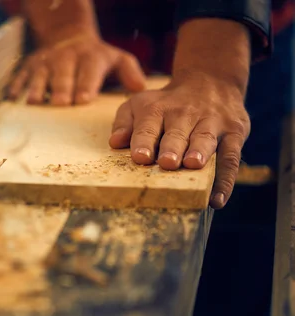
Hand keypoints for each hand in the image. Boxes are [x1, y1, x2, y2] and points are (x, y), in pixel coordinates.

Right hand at [8, 35, 146, 105]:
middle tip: (60, 103)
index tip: (82, 99)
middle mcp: (65, 59)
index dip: (85, 84)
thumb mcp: (116, 58)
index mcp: (89, 57)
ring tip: (35, 102)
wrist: (67, 36)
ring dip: (37, 88)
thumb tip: (140, 88)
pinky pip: (20, 76)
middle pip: (63, 75)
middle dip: (61, 88)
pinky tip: (12, 98)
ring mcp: (45, 63)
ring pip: (40, 76)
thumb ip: (129, 72)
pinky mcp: (28, 67)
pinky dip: (16, 87)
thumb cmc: (95, 57)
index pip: (88, 71)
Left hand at [109, 72, 250, 208]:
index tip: (140, 157)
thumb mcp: (140, 104)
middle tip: (167, 162)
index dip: (144, 141)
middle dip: (172, 147)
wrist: (211, 81)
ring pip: (205, 138)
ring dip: (200, 152)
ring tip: (193, 165)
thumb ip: (124, 122)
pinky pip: (231, 157)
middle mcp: (185, 114)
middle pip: (177, 132)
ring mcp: (212, 123)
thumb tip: (115, 142)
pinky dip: (226, 180)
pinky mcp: (234, 133)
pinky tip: (217, 199)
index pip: (148, 126)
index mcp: (157, 110)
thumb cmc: (166, 104)